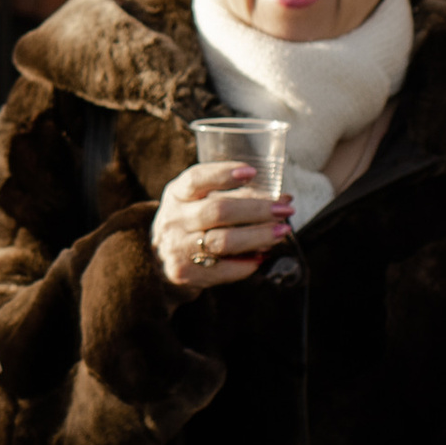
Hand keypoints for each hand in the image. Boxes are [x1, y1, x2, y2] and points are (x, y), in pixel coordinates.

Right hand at [153, 160, 292, 292]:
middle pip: (217, 211)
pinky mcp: (185, 272)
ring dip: (257, 236)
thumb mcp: (200, 201)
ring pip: (222, 242)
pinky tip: (262, 256)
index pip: (196, 179)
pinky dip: (247, 263)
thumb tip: (284, 199)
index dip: (223, 174)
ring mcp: (178, 247)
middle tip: (284, 209)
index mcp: (177, 194)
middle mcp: (174, 219)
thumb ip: (237, 197)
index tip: (252, 172)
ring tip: (281, 232)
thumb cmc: (191, 223)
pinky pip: (223, 269)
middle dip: (256, 209)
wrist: (160, 261)